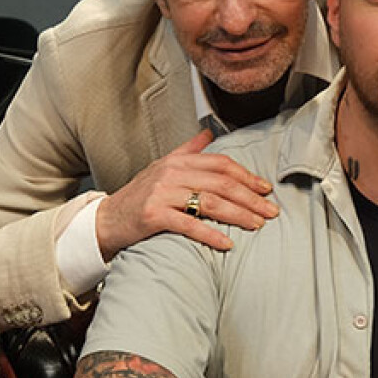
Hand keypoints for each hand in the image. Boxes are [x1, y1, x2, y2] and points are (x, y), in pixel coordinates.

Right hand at [95, 129, 277, 258]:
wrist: (107, 220)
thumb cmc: (139, 195)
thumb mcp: (162, 167)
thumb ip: (188, 151)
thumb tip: (209, 133)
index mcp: (178, 161)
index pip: (221, 164)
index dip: (247, 176)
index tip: (266, 189)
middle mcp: (171, 173)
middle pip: (221, 183)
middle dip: (250, 197)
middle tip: (271, 211)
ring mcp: (162, 194)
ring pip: (209, 202)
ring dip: (238, 215)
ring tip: (257, 225)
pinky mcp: (154, 216)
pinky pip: (189, 225)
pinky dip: (211, 235)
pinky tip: (228, 244)